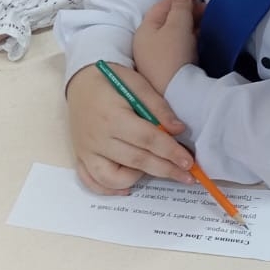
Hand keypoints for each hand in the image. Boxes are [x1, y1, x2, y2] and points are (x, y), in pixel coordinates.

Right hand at [65, 63, 194, 193]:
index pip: (147, 140)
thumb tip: (179, 130)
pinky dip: (108, 189)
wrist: (81, 80)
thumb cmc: (112, 80)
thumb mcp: (138, 84)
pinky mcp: (80, 157)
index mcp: (113, 117)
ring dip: (138, 179)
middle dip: (165, 169)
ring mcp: (86, 150)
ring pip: (112, 177)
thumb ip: (158, 108)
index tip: (188, 162)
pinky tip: (128, 188)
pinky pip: (91, 181)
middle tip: (187, 176)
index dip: (170, 152)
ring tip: (155, 170)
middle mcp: (97, 138)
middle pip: (136, 160)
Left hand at [133, 0, 201, 95]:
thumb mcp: (177, 26)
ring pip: (176, 32)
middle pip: (169, 18)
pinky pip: (181, 45)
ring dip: (192, 23)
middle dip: (189, 9)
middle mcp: (148, 42)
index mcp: (145, 29)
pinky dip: (192, 37)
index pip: (164, 4)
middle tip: (209, 5)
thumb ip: (181, 7)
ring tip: (210, 18)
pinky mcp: (169, 68)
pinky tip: (204, 36)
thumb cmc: (172, 55)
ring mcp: (157, 56)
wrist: (175, 93)